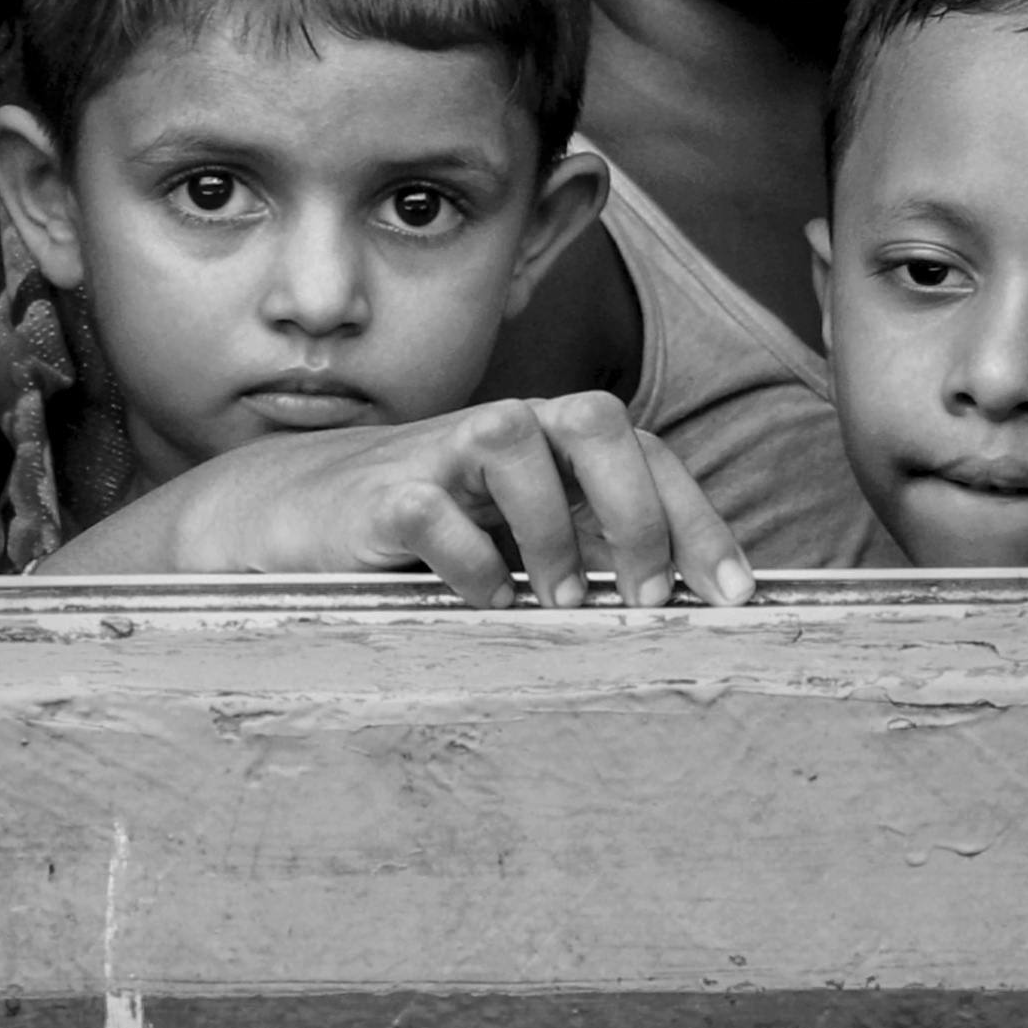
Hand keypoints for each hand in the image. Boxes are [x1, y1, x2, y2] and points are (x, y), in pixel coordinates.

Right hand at [171, 392, 754, 609]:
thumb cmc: (427, 528)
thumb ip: (587, 548)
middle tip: (647, 597)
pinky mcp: (377, 495)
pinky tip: (483, 602)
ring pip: (513, 439)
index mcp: (550, 441)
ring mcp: (438, 454)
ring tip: (560, 602)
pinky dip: (468, 561)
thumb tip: (682, 609)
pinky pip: (430, 508)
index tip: (732, 596)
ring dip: (552, 527)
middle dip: (638, 509)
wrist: (296, 514)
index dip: (698, 519)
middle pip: (594, 418)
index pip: (646, 452)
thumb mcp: (518, 534)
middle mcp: (504, 432)